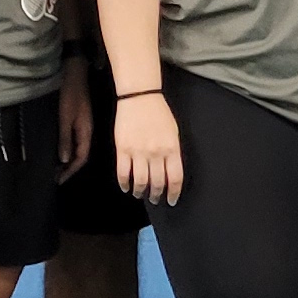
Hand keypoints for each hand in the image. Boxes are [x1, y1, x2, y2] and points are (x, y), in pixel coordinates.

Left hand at [57, 57, 94, 178]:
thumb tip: (65, 160)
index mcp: (86, 132)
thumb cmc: (70, 94)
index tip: (59, 180)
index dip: (71, 171)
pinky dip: (67, 149)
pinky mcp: (78, 120)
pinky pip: (74, 140)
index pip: (81, 158)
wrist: (75, 73)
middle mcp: (87, 131)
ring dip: (67, 160)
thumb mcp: (66, 117)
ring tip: (55, 168)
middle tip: (55, 177)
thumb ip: (65, 138)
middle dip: (69, 168)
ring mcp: (83, 125)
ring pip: (77, 148)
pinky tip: (59, 151)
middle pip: (81, 155)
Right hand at [116, 91, 183, 206]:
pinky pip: (123, 173)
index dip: (173, 193)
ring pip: (140, 181)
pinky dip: (124, 183)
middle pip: (157, 183)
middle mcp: (156, 152)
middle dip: (156, 195)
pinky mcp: (123, 149)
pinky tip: (126, 186)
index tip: (171, 200)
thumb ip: (173, 153)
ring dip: (140, 191)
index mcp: (171, 148)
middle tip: (155, 199)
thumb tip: (170, 172)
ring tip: (140, 193)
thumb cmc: (158, 112)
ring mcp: (138, 152)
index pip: (175, 178)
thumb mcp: (173, 132)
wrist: (139, 97)